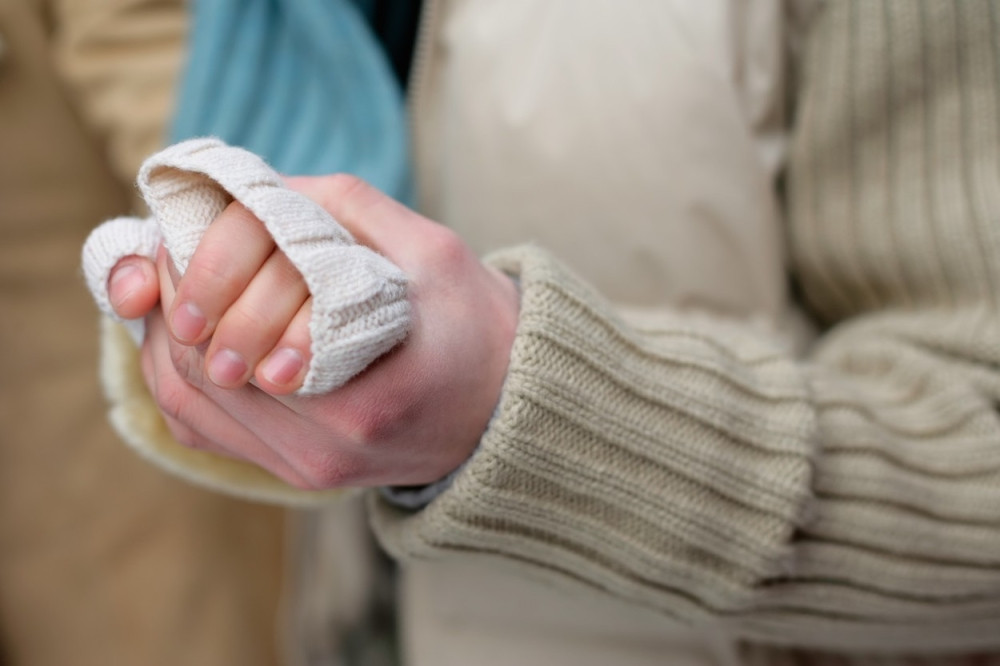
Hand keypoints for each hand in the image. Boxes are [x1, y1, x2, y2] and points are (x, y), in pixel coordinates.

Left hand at [107, 175, 519, 487]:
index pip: (233, 330)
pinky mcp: (294, 472)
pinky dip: (178, 371)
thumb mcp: (429, 249)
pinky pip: (203, 427)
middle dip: (174, 296)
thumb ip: (337, 211)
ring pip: (185, 401)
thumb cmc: (474, 324)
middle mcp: (324, 448)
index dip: (199, 269)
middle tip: (181, 249)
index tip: (200, 227)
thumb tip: (241, 193)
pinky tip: (194, 330)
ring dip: (168, 332)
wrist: (509, 408)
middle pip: (195, 367)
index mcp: (363, 400)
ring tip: (182, 281)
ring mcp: (305, 469)